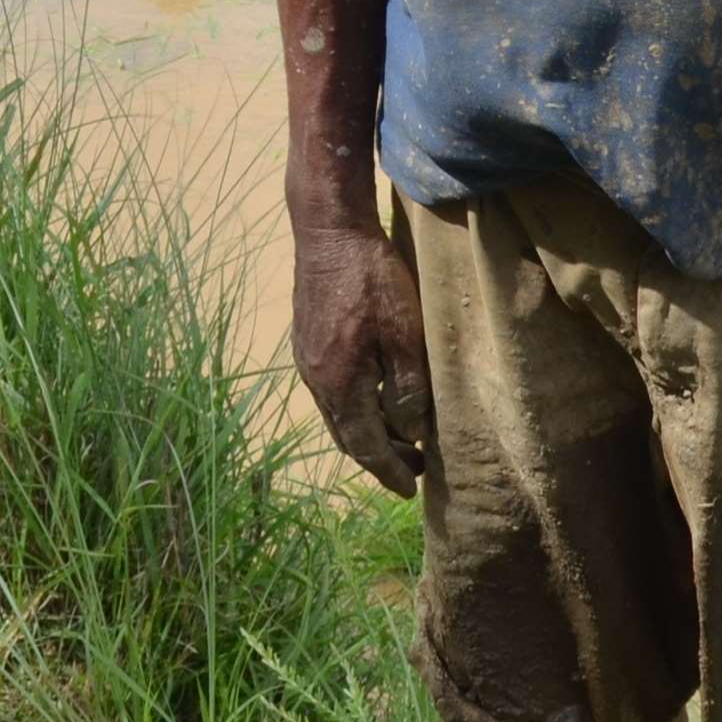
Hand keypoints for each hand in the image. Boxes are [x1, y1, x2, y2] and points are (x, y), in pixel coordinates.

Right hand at [291, 211, 436, 493]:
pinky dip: (353, 409)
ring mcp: (307, 361)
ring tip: (400, 438)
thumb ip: (408, 388)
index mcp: (341, 385)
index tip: (411, 490)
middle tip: (415, 468)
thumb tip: (412, 433)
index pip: (367, 446)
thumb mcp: (404, 334)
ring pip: (337, 416)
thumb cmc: (371, 278)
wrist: (329, 231)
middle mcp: (317, 381)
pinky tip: (374, 398)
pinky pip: (330, 393)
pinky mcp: (307, 342)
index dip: (391, 471)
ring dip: (367, 434)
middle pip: (348, 437)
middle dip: (380, 459)